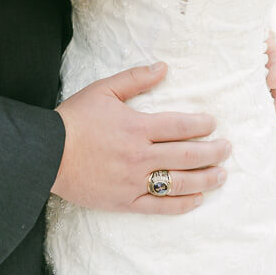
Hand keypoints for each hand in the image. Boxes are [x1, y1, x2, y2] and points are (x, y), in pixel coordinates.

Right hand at [52, 62, 228, 213]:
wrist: (48, 152)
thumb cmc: (75, 118)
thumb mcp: (103, 89)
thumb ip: (135, 78)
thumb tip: (163, 68)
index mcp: (137, 126)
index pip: (180, 126)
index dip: (201, 125)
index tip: (214, 123)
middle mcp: (140, 155)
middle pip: (187, 155)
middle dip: (213, 152)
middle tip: (228, 148)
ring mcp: (134, 181)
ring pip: (179, 182)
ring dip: (205, 179)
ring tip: (222, 175)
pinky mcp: (126, 201)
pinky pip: (161, 206)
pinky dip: (182, 204)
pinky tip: (197, 198)